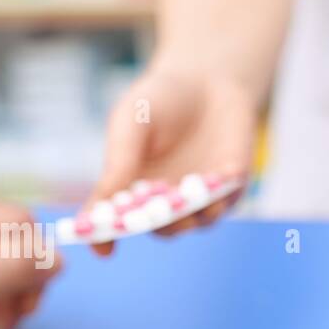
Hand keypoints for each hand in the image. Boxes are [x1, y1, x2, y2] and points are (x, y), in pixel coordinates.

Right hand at [90, 66, 255, 256]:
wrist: (209, 79)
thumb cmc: (160, 100)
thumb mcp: (131, 122)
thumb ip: (118, 162)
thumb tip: (98, 207)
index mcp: (132, 189)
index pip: (115, 221)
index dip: (106, 237)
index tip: (101, 249)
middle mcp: (165, 201)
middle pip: (158, 228)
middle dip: (154, 225)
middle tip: (150, 218)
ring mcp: (199, 199)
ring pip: (193, 222)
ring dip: (189, 216)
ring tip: (185, 201)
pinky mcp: (230, 189)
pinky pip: (224, 203)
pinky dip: (219, 197)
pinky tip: (220, 178)